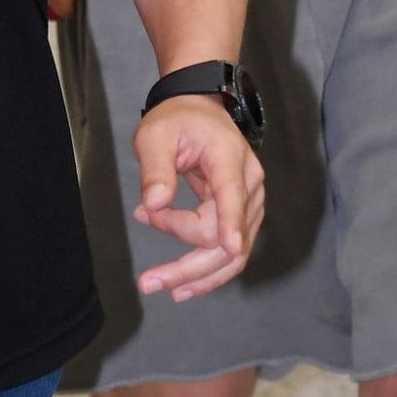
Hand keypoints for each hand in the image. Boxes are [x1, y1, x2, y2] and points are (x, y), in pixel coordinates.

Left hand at [132, 98, 264, 303]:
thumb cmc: (176, 120)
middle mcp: (249, 183)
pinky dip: (208, 271)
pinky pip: (232, 252)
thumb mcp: (155, 135)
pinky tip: (183, 285)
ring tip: (159, 286)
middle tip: (146, 281)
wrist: (199, 110)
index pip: (233, 194)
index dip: (231, 222)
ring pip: (233, 253)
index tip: (229, 247)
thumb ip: (155, 168)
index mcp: (228, 157)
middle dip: (189, 264)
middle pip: (227, 236)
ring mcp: (250, 202)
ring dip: (198, 276)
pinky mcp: (243, 215)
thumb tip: (155, 203)